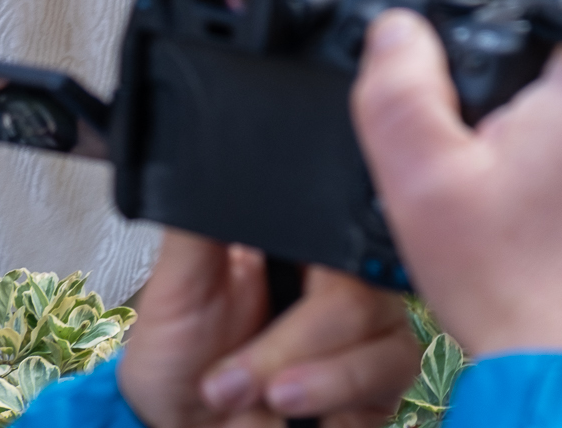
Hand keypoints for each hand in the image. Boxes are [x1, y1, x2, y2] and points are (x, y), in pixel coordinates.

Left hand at [114, 233, 417, 427]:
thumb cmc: (180, 362)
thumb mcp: (175, 284)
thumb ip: (200, 220)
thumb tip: (216, 158)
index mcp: (303, 240)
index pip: (339, 211)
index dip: (321, 240)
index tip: (271, 279)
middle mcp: (347, 275)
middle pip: (359, 275)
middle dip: (289, 339)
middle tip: (227, 376)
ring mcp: (373, 323)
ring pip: (374, 325)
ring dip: (303, 372)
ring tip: (249, 396)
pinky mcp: (386, 374)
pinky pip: (387, 369)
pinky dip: (332, 393)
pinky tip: (294, 408)